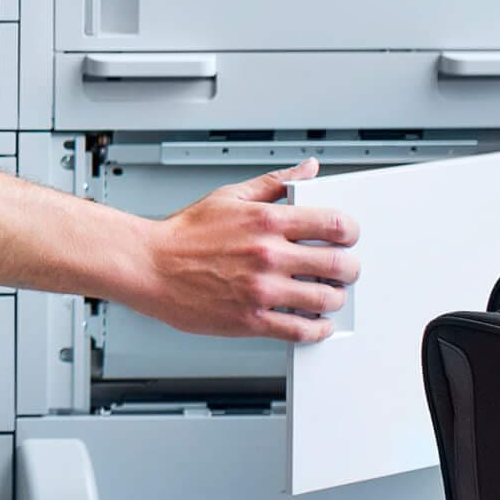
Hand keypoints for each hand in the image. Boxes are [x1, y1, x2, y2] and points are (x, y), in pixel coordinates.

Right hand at [129, 159, 360, 343]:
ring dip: (334, 298)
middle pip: (339, 265)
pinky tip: (314, 322)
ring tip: (326, 295)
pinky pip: (300, 330)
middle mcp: (268, 255)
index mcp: (267, 220)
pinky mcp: (252, 319)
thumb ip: (275, 182)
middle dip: (349, 269)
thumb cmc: (183, 234)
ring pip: (325, 299)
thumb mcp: (230, 196)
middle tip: (344, 270)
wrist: (149, 266)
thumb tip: (308, 169)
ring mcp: (262, 289)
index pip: (334, 225)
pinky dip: (316, 328)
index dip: (351, 233)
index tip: (347, 238)